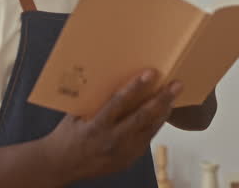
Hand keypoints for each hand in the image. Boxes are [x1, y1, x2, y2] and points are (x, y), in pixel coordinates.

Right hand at [41, 70, 181, 182]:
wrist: (61, 165)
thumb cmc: (67, 134)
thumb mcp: (77, 114)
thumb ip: (94, 100)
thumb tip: (111, 77)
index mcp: (96, 126)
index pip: (119, 102)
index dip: (136, 87)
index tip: (150, 73)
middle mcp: (111, 140)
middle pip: (142, 117)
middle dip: (161, 99)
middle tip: (176, 85)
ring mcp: (122, 153)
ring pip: (149, 129)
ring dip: (163, 112)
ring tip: (173, 96)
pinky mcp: (127, 160)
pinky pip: (146, 140)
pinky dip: (155, 125)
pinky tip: (162, 114)